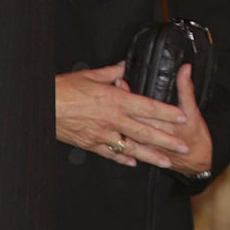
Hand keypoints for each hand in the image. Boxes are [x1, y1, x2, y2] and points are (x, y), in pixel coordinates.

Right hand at [55, 62, 194, 168]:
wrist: (45, 107)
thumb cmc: (64, 91)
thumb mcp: (90, 76)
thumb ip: (110, 73)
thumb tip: (122, 67)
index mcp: (115, 100)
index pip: (148, 107)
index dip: (167, 113)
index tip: (182, 117)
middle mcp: (112, 120)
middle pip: (146, 132)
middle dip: (167, 140)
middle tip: (183, 146)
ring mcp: (102, 134)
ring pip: (132, 147)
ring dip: (151, 155)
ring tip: (166, 161)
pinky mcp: (91, 144)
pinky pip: (111, 154)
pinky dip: (124, 158)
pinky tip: (134, 162)